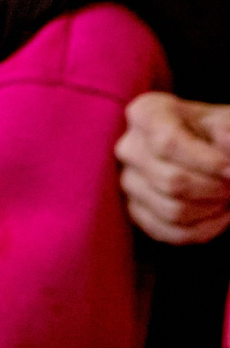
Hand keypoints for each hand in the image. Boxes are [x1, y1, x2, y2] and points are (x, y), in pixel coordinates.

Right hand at [117, 92, 229, 244]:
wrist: (209, 148)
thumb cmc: (218, 132)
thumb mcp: (227, 121)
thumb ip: (228, 131)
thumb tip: (223, 141)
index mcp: (146, 113)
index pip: (168, 143)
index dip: (208, 162)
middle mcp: (128, 147)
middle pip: (171, 181)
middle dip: (215, 189)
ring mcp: (127, 181)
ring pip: (172, 211)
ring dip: (212, 210)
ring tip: (228, 198)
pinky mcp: (135, 211)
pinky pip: (169, 233)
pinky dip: (204, 230)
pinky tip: (220, 215)